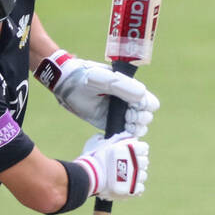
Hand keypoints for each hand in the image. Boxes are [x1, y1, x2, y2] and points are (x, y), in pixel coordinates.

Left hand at [36, 50, 158, 136]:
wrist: (65, 85)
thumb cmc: (85, 77)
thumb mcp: (102, 79)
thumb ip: (121, 85)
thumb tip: (141, 94)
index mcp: (130, 89)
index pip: (149, 102)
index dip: (146, 107)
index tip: (135, 107)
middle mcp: (126, 102)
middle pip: (146, 116)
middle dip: (141, 119)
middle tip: (128, 117)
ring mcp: (118, 114)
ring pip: (137, 127)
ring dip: (136, 128)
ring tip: (126, 124)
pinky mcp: (108, 124)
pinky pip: (123, 133)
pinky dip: (126, 136)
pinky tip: (122, 134)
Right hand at [76, 132, 148, 200]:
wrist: (90, 177)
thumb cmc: (95, 159)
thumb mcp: (105, 144)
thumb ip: (119, 140)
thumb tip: (129, 136)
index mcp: (130, 149)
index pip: (144, 148)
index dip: (138, 151)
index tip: (133, 154)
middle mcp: (135, 162)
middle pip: (145, 162)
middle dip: (137, 163)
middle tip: (127, 166)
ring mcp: (134, 176)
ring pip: (143, 175)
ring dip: (136, 176)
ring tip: (125, 178)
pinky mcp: (132, 189)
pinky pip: (140, 188)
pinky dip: (134, 188)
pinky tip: (126, 186)